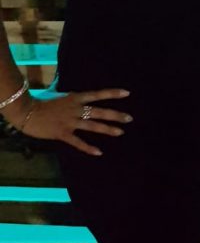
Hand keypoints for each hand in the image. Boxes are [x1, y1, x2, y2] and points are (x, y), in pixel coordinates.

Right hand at [5, 88, 131, 156]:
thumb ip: (70, 94)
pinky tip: (99, 152)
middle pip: (99, 111)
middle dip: (116, 115)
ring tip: (120, 132)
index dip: (112, 93)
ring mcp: (70, 121)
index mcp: (75, 98)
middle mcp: (76, 109)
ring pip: (93, 126)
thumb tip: (75, 90)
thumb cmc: (42, 102)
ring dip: (107, 129)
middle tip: (129, 118)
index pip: (97, 94)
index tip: (127, 93)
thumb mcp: (59, 94)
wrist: (27, 112)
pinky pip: (78, 142)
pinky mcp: (63, 133)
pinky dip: (88, 147)